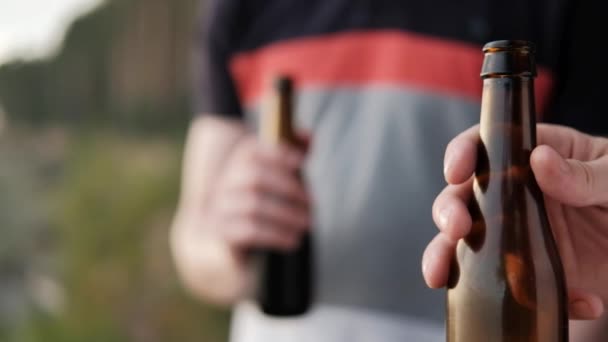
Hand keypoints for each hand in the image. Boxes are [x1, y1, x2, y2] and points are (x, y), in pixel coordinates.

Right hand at [208, 135, 310, 257]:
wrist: (226, 235)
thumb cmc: (260, 199)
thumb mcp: (275, 174)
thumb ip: (293, 152)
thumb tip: (309, 136)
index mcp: (238, 163)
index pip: (252, 151)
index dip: (277, 153)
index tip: (301, 161)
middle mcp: (226, 182)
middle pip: (254, 177)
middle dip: (288, 188)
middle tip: (311, 203)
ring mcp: (221, 207)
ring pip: (253, 206)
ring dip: (286, 215)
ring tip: (306, 224)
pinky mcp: (223, 233)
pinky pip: (249, 232)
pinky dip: (275, 235)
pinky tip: (292, 240)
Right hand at [422, 124, 607, 319]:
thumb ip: (584, 173)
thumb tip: (539, 159)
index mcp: (531, 157)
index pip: (485, 147)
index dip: (461, 155)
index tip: (456, 173)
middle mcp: (514, 196)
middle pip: (462, 198)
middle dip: (448, 212)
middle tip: (455, 229)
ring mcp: (517, 236)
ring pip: (467, 246)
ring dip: (449, 259)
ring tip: (444, 276)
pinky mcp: (532, 273)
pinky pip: (516, 289)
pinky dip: (537, 300)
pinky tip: (580, 300)